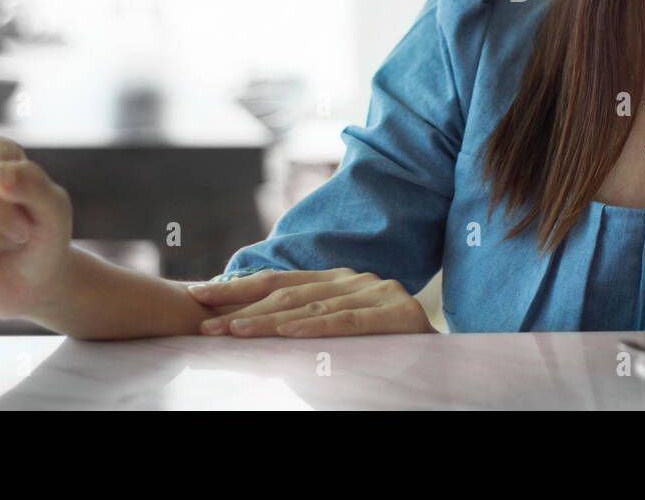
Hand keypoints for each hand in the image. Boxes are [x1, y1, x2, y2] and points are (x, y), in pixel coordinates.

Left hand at [187, 268, 437, 336]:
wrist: (447, 366)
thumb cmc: (384, 356)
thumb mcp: (337, 339)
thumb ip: (304, 326)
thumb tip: (243, 329)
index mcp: (339, 281)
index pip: (280, 282)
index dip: (238, 288)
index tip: (198, 296)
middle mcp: (356, 279)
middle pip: (289, 292)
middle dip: (241, 308)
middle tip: (203, 322)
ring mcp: (378, 292)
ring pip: (313, 307)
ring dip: (268, 321)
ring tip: (232, 331)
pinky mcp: (397, 313)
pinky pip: (347, 321)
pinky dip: (314, 327)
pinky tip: (286, 332)